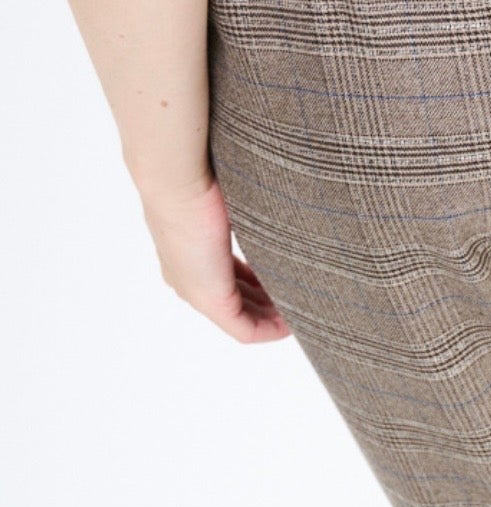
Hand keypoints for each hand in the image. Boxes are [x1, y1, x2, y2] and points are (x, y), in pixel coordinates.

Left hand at [137, 169, 290, 342]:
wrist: (176, 179)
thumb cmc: (199, 176)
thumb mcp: (226, 196)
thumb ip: (241, 207)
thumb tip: (271, 192)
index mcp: (188, 254)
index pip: (226, 279)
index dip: (257, 285)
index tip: (283, 282)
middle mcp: (188, 277)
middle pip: (234, 303)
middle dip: (267, 305)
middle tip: (296, 300)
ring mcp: (196, 290)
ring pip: (240, 317)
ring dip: (269, 318)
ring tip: (297, 312)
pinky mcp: (210, 298)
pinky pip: (244, 330)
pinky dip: (269, 330)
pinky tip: (290, 325)